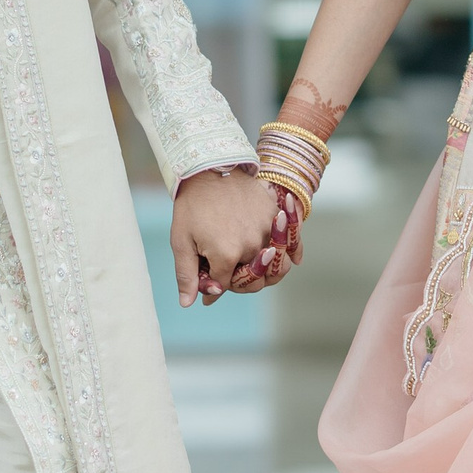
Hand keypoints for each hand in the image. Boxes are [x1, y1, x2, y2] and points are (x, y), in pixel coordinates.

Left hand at [170, 169, 282, 307]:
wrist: (209, 168)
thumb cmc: (191, 206)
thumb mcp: (181, 240)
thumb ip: (186, 275)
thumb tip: (188, 304)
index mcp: (226, 255)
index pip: (225, 286)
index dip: (215, 286)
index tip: (209, 281)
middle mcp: (251, 246)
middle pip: (252, 279)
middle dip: (240, 281)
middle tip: (230, 273)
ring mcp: (267, 230)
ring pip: (273, 265)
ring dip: (264, 269)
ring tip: (253, 265)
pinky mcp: (275, 215)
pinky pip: (289, 243)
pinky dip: (287, 252)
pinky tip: (291, 258)